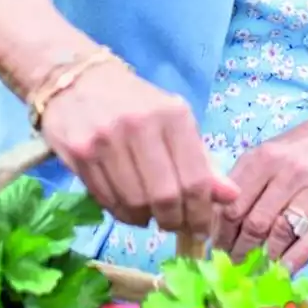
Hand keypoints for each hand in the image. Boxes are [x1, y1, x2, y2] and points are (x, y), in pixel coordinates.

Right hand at [42, 61, 237, 243]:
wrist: (75, 79)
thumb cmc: (133, 102)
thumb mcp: (174, 121)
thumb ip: (202, 161)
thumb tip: (231, 197)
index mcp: (172, 115)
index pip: (195, 180)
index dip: (202, 213)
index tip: (202, 228)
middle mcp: (139, 126)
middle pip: (165, 197)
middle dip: (174, 221)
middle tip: (175, 225)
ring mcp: (106, 140)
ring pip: (134, 203)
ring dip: (146, 219)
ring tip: (149, 215)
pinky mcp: (79, 153)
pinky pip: (106, 200)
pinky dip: (121, 213)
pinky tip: (127, 206)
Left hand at [212, 92, 307, 273]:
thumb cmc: (303, 146)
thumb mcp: (269, 152)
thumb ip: (245, 181)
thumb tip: (220, 222)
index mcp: (263, 158)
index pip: (232, 204)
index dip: (221, 232)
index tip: (216, 247)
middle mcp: (287, 171)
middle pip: (253, 222)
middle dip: (239, 249)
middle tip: (234, 263)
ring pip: (280, 233)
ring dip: (265, 257)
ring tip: (256, 267)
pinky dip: (295, 258)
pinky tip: (283, 270)